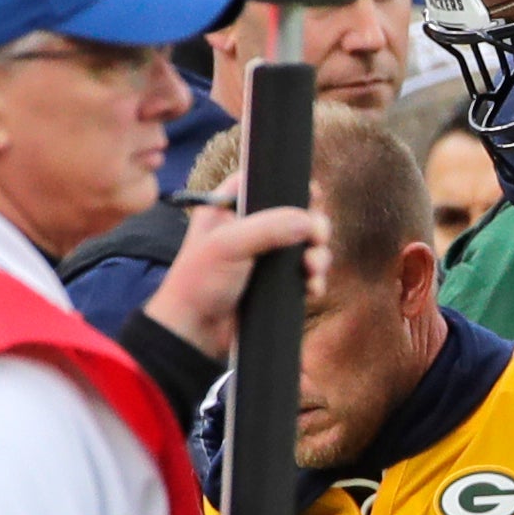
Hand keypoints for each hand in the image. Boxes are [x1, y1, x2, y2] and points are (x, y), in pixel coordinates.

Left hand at [144, 175, 331, 359]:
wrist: (195, 332)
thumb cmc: (199, 283)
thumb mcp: (228, 245)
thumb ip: (268, 227)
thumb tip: (308, 221)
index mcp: (230, 208)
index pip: (265, 182)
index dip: (290, 185)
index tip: (311, 193)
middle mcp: (251, 228)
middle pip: (295, 213)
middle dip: (314, 226)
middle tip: (318, 238)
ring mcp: (265, 257)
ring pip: (305, 245)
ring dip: (318, 256)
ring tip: (313, 269)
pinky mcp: (275, 283)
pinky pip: (305, 274)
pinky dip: (314, 279)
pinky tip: (312, 289)